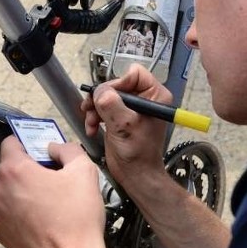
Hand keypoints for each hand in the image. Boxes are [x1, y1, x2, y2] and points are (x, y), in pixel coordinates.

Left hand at [0, 136, 107, 247]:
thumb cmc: (76, 221)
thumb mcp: (84, 171)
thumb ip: (67, 149)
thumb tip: (56, 148)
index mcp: (13, 170)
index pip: (11, 141)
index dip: (29, 143)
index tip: (41, 150)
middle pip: (10, 167)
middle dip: (29, 169)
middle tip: (52, 179)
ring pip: (8, 190)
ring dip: (23, 191)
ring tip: (49, 202)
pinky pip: (7, 211)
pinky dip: (20, 211)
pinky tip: (41, 218)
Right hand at [82, 65, 169, 190]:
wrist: (135, 174)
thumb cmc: (139, 154)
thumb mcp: (124, 126)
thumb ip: (111, 104)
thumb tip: (100, 91)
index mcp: (155, 96)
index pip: (133, 74)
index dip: (118, 84)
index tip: (108, 97)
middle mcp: (144, 99)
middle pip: (116, 84)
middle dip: (101, 98)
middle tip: (92, 108)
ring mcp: (131, 108)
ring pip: (106, 95)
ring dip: (95, 108)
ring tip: (91, 122)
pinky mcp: (120, 116)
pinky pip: (103, 107)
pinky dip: (94, 117)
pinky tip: (92, 128)